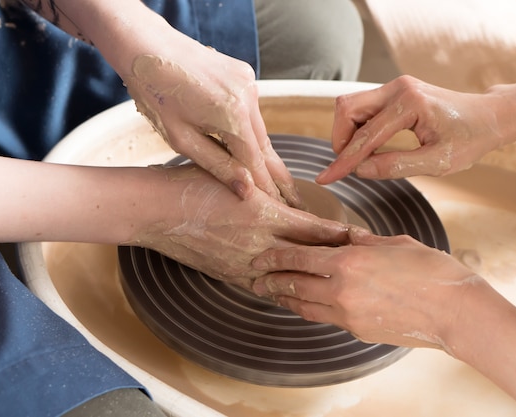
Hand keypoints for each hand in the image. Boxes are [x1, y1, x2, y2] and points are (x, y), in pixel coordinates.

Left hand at [122, 48, 300, 207]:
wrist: (148, 46)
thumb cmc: (156, 92)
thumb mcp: (181, 138)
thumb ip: (216, 165)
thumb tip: (246, 190)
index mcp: (232, 116)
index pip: (256, 163)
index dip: (268, 189)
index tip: (280, 209)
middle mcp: (248, 98)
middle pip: (266, 147)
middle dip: (278, 176)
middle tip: (296, 202)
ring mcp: (249, 84)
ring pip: (260, 129)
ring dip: (263, 153)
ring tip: (277, 183)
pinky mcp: (245, 75)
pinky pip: (252, 111)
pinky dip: (250, 129)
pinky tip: (250, 147)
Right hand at [130, 164, 349, 288]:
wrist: (155, 210)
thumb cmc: (193, 183)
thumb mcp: (237, 176)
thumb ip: (268, 190)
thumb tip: (292, 200)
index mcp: (264, 216)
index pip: (314, 230)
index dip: (340, 235)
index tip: (360, 237)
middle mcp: (258, 245)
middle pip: (307, 258)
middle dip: (335, 260)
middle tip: (359, 263)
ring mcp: (242, 265)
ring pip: (288, 278)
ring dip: (311, 278)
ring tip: (334, 281)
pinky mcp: (228, 276)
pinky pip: (263, 287)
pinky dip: (282, 289)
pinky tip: (295, 290)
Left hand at [252, 233, 479, 349]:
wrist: (456, 313)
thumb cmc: (432, 272)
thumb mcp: (396, 243)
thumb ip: (365, 240)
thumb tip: (348, 236)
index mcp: (349, 261)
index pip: (299, 258)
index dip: (275, 258)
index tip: (259, 259)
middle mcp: (341, 289)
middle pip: (294, 285)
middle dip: (271, 282)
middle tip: (255, 280)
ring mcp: (349, 314)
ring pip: (305, 306)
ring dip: (286, 300)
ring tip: (273, 295)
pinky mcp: (358, 331)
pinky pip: (326, 318)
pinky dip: (311, 310)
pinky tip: (308, 306)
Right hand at [316, 75, 505, 182]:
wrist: (488, 117)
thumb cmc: (469, 140)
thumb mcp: (437, 163)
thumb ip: (396, 166)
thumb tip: (360, 170)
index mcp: (410, 104)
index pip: (365, 136)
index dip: (343, 161)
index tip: (325, 179)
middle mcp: (399, 89)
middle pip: (347, 108)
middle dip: (339, 139)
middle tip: (347, 166)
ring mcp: (396, 87)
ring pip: (350, 106)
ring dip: (347, 133)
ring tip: (361, 158)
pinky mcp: (395, 91)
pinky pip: (362, 107)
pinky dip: (358, 128)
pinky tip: (369, 147)